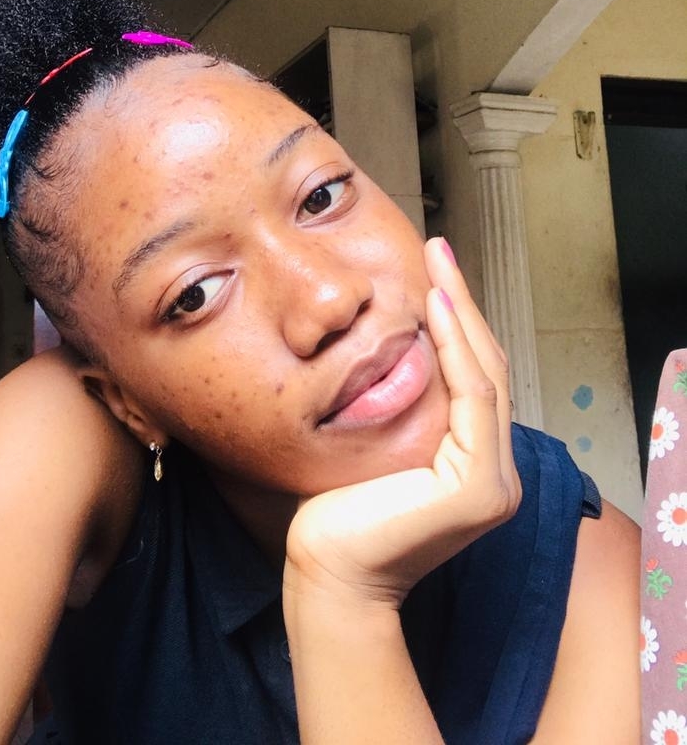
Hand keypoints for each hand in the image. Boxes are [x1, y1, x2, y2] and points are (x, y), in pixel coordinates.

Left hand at [284, 237, 520, 609]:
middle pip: (485, 367)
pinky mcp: (480, 488)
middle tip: (439, 250)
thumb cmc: (335, 510)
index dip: (458, 319)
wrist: (324, 571)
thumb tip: (391, 343)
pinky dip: (459, 349)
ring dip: (463, 313)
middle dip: (463, 302)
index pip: (472, 376)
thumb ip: (396, 402)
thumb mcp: (373, 439)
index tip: (433, 270)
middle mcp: (496, 472)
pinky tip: (438, 308)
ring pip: (485, 376)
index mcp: (473, 463)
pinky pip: (474, 401)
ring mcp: (495, 482)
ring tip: (438, 264)